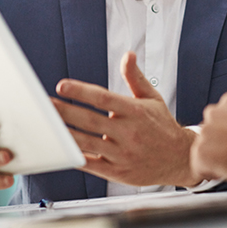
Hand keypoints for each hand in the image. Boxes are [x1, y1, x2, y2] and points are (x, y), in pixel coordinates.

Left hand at [53, 52, 200, 186]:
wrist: (180, 158)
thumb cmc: (162, 126)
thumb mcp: (152, 97)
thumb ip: (135, 77)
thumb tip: (128, 55)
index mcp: (135, 111)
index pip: (103, 98)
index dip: (81, 92)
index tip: (63, 86)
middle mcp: (128, 132)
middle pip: (90, 121)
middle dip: (65, 112)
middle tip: (46, 105)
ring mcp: (122, 153)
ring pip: (87, 142)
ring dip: (65, 134)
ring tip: (47, 126)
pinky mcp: (118, 171)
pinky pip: (92, 164)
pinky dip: (76, 157)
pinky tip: (62, 148)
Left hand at [191, 80, 226, 187]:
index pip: (220, 117)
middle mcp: (214, 113)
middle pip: (210, 132)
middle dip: (220, 144)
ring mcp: (207, 132)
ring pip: (204, 148)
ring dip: (216, 159)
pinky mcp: (202, 153)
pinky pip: (199, 165)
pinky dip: (210, 172)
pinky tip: (226, 172)